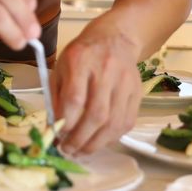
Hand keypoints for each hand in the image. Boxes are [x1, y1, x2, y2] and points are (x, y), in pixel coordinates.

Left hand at [52, 26, 142, 154]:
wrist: (115, 39)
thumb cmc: (82, 56)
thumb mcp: (61, 68)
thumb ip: (56, 97)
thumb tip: (54, 128)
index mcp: (81, 61)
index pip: (74, 98)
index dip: (65, 122)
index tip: (57, 135)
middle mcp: (106, 71)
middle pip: (96, 114)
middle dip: (80, 139)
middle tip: (68, 149)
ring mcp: (125, 83)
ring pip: (113, 123)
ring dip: (95, 144)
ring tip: (81, 151)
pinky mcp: (137, 93)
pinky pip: (125, 123)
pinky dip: (110, 138)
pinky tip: (98, 141)